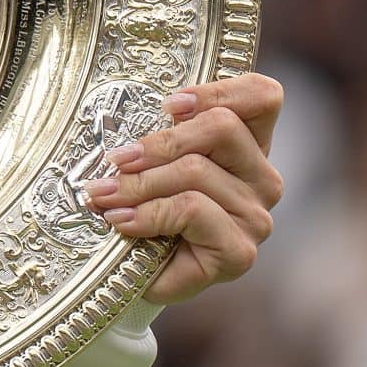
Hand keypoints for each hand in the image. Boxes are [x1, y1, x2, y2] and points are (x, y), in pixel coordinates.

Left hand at [83, 73, 285, 304]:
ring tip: (104, 196)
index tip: (168, 106)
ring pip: (197, 171)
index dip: (218, 91)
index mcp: (249, 146)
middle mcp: (262, 179)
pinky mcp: (239, 253)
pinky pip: (191, 210)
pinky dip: (148, 213)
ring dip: (140, 183)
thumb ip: (159, 135)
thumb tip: (128, 128)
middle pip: (222, 128)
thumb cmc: (144, 210)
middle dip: (158, 142)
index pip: (262, 97)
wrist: (135, 276)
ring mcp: (255, 217)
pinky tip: (121, 222)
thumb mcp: (152, 162)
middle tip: (115, 160)